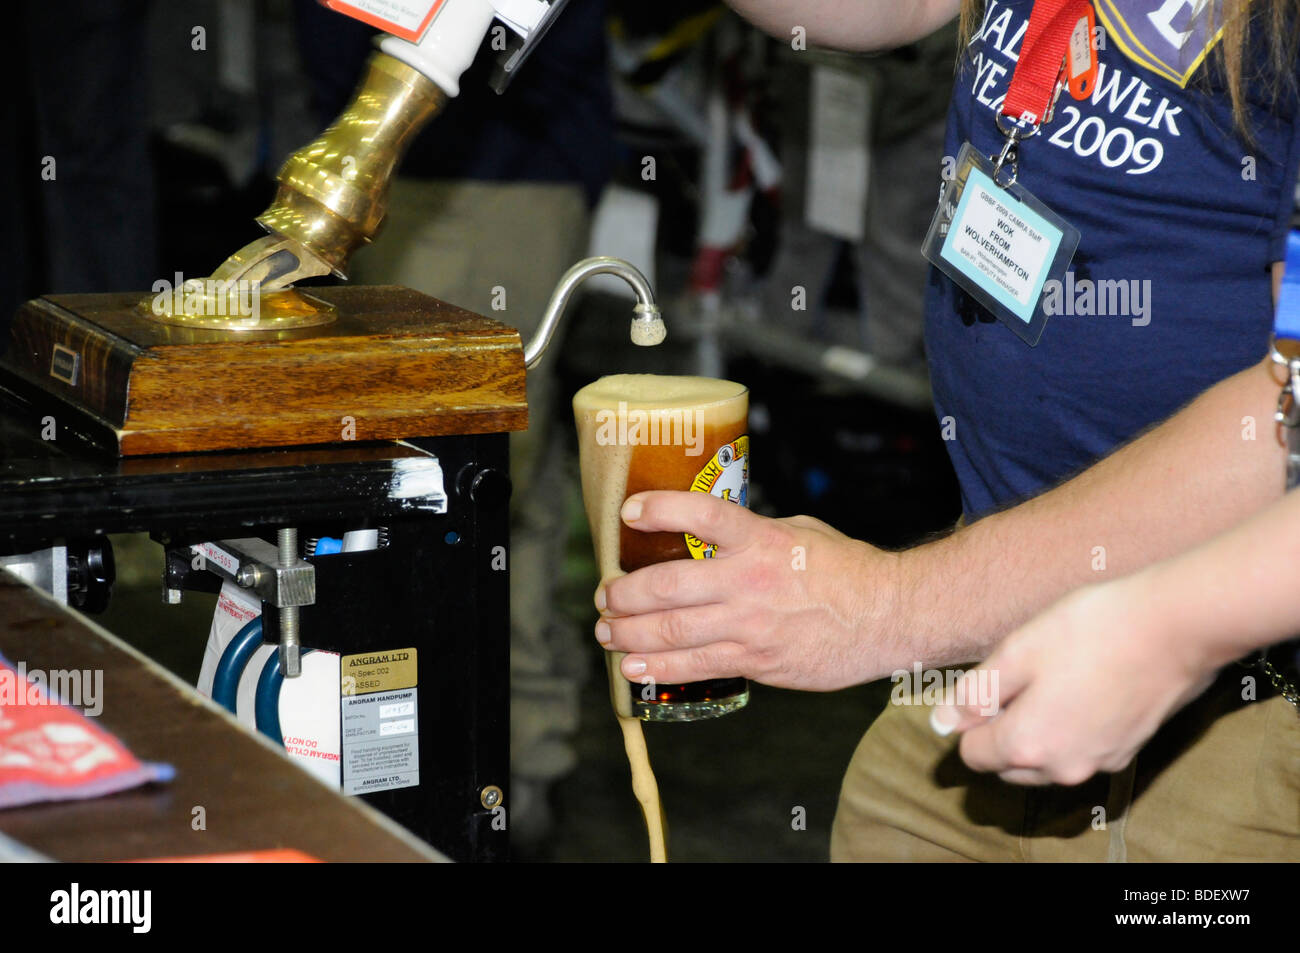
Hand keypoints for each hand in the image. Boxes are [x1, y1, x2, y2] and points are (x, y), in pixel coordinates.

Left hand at [595, 490, 900, 690]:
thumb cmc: (846, 569)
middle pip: (668, 585)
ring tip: (607, 631)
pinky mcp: (757, 662)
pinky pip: (696, 666)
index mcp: (760, 539)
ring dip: (629, 632)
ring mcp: (750, 626)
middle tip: (606, 593)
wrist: (888, 617)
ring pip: (673, 631)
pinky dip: (658, 666)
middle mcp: (748, 581)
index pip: (701, 516)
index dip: (660, 510)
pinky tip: (633, 665)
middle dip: (624, 592)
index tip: (629, 513)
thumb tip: (714, 531)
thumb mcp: (799, 531)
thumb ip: (753, 531)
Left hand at [931, 579, 1217, 785]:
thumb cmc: (1089, 631)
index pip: (972, 755)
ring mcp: (1099, 763)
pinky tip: (1082, 688)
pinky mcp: (1127, 751)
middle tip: (1020, 678)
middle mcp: (1062, 768)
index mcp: (1027, 745)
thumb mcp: (1017, 652)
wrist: (1174, 628)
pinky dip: (1071, 731)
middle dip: (1002, 730)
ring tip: (1052, 680)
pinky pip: (1081, 753)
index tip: (987, 685)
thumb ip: (975, 693)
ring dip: (1037, 733)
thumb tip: (942, 723)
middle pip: (1008, 765)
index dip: (969, 720)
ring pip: (1046, 762)